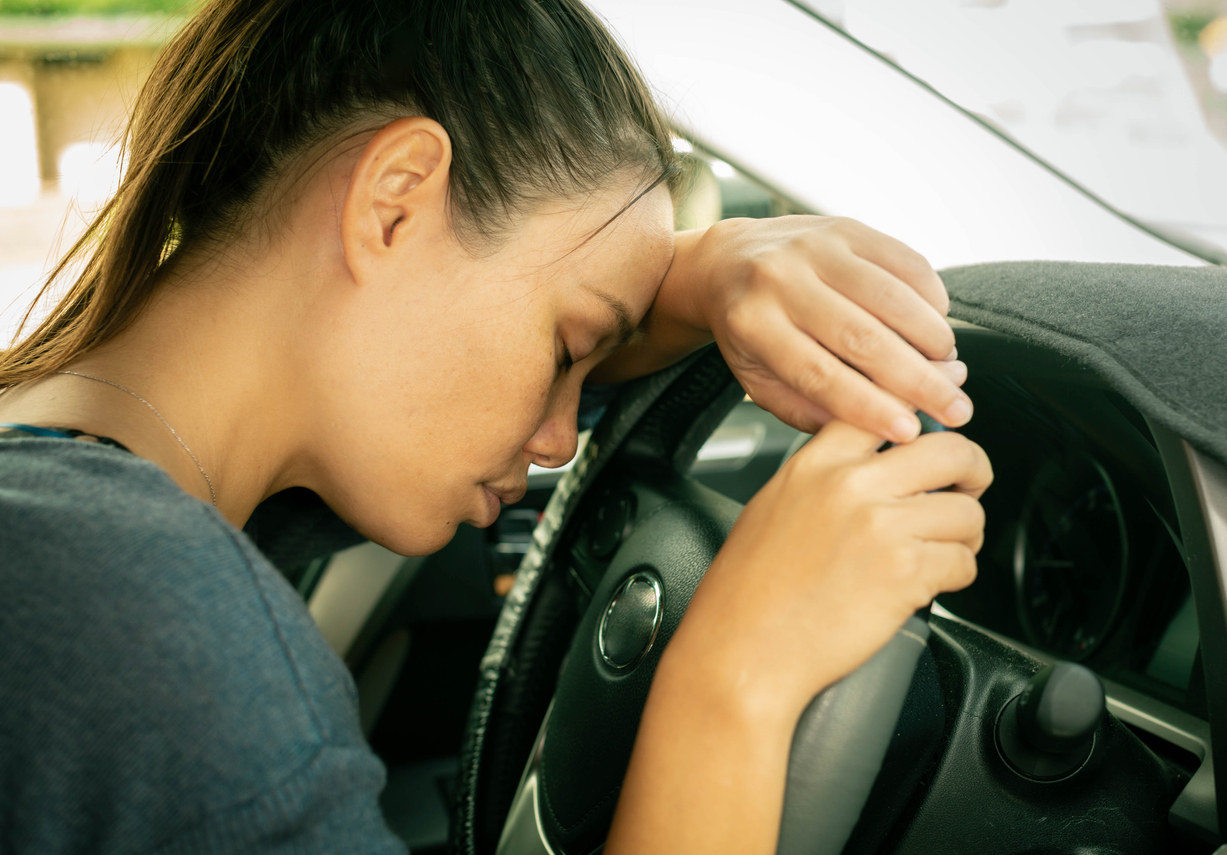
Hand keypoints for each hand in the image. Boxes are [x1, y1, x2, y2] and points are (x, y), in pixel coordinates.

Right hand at [661, 419, 992, 720]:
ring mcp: (882, 526)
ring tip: (944, 550)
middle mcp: (851, 486)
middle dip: (971, 471)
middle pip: (949, 449)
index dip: (923, 425)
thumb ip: (822, 478)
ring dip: (966, 535)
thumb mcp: (773, 506)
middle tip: (969, 488)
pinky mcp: (905, 572)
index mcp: (816, 464)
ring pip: (967, 511)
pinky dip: (957, 575)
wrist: (742, 650)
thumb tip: (871, 471)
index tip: (933, 439)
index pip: (888, 411)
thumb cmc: (747, 593)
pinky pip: (963, 562)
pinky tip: (930, 584)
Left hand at [674, 216, 970, 442]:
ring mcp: (816, 247)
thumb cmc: (748, 329)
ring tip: (952, 370)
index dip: (869, 406)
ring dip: (933, 339)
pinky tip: (938, 326)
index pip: (819, 374)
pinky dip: (931, 298)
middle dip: (918, 380)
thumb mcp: (756, 378)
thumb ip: (805, 408)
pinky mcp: (847, 227)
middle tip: (956, 409)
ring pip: (891, 297)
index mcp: (754, 324)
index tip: (909, 432)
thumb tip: (867, 431)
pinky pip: (905, 261)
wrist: (729, 260)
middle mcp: (782, 280)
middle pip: (863, 337)